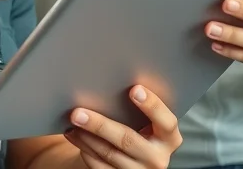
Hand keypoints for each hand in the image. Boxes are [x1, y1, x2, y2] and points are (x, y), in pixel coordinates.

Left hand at [63, 85, 181, 168]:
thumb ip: (140, 109)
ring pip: (109, 153)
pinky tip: (74, 135)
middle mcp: (157, 158)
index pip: (167, 122)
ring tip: (73, 120)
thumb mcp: (148, 122)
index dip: (152, 106)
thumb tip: (111, 82)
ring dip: (86, 136)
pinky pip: (99, 166)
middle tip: (77, 112)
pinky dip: (84, 149)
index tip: (134, 89)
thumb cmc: (140, 129)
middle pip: (128, 139)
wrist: (135, 161)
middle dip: (100, 125)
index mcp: (170, 139)